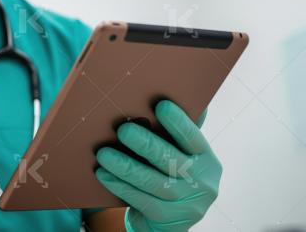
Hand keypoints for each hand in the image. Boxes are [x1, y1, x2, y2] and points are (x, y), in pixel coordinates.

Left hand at [95, 100, 221, 231]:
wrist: (167, 219)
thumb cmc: (169, 174)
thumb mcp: (180, 155)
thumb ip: (177, 132)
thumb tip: (172, 91)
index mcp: (207, 160)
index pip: (195, 139)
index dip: (179, 123)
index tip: (161, 105)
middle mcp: (202, 182)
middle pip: (171, 161)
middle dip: (146, 144)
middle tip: (123, 129)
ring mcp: (186, 204)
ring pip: (152, 182)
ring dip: (125, 166)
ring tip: (103, 153)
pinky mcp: (168, 220)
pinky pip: (140, 200)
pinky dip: (120, 185)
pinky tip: (103, 174)